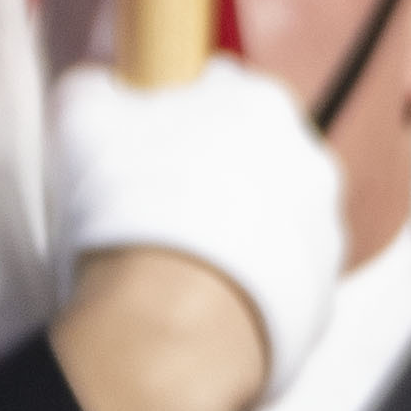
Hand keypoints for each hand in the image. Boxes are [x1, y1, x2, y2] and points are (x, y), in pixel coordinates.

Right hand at [41, 60, 340, 410]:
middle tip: (161, 203)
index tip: (150, 142)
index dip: (179, 113)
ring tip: (182, 261)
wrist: (172, 324)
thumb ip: (97, 87)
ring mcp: (326, 236)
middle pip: (257, 156)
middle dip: (217, 173)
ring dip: (238, 232)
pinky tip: (206, 302)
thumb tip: (101, 87)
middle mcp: (313, 164)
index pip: (221, 88)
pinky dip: (252, 289)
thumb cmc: (127, 206)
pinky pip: (282, 284)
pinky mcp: (323, 301)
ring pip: (275, 222)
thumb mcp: (83, 118)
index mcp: (263, 103)